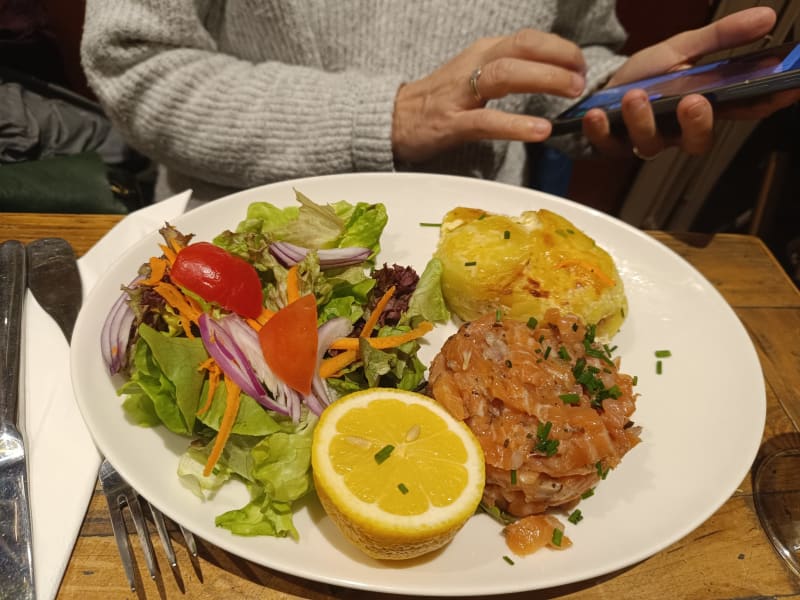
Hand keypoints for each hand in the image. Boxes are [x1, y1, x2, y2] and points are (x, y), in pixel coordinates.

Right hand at [391, 29, 585, 162]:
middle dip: (558, 57)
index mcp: (483, 53)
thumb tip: (554, 74)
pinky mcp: (451, 123)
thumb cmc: (440, 102)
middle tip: (582, 76)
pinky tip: (540, 130)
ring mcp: (461, 94)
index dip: (559, 48)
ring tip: (571, 91)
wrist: (393, 119)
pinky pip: (487, 121)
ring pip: (506, 74)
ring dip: (543, 79)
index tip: (581, 64)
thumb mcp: (475, 76)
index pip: (528, 39)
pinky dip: (516, 124)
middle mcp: (474, 65)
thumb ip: (509, 72)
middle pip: (521, 48)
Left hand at [583, 7, 794, 158]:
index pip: (743, 110)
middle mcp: (677, 131)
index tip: (786, 90)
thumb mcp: (681, 49)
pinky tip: (597, 114)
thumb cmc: (645, 74)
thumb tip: (766, 17)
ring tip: (634, 96)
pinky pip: (607, 145)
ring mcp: (644, 141)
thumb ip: (720, 38)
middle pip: (698, 141)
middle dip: (697, 125)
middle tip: (693, 101)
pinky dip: (601, 130)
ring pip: (650, 144)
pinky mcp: (611, 146)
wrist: (600, 85)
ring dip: (642, 120)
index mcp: (703, 107)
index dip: (766, 103)